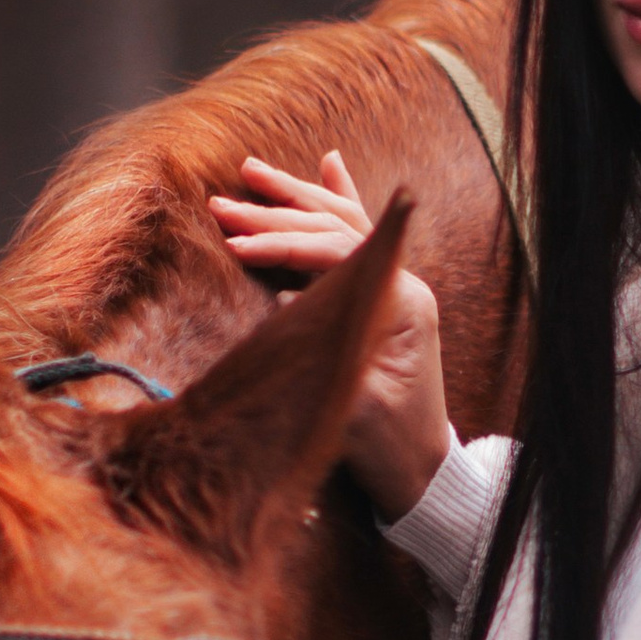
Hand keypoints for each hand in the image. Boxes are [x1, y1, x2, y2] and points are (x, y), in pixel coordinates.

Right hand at [208, 150, 454, 519]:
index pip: (337, 253)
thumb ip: (327, 352)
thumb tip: (285, 305)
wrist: (420, 473)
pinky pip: (357, 241)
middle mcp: (405, 287)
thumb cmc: (387, 447)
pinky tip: (328, 166)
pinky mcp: (383, 301)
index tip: (235, 245)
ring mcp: (397, 290)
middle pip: (336, 229)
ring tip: (250, 172)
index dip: (283, 245)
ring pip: (342, 227)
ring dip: (295, 199)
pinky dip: (338, 204)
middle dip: (277, 213)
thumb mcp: (355, 407)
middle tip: (221, 203)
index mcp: (402, 305)